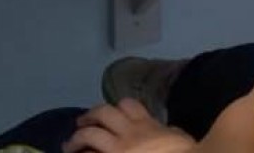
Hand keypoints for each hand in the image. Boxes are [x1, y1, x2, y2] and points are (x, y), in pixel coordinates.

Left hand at [63, 99, 195, 152]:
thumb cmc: (183, 151)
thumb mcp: (179, 137)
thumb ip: (167, 131)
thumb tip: (165, 129)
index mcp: (146, 124)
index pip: (128, 105)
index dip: (117, 107)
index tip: (113, 112)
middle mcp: (128, 132)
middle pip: (104, 113)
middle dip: (90, 115)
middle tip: (81, 122)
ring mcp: (116, 149)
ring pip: (90, 134)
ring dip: (77, 138)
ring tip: (70, 144)